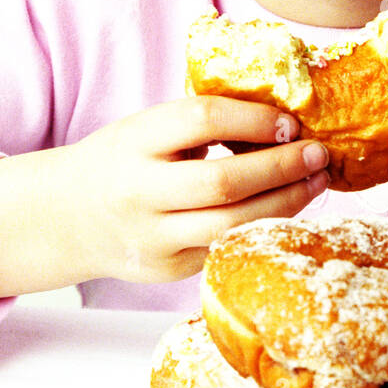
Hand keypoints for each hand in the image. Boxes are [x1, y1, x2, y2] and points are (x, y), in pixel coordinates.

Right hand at [62, 95, 328, 282]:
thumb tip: (282, 120)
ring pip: (232, 225)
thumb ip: (200, 123)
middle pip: (223, 182)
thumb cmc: (124, 161)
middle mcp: (139, 191)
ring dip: (286, 202)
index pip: (202, 120)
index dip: (254, 119)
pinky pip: (228, 247)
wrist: (67, 216)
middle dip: (282, 167)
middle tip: (319, 154)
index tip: (290, 122)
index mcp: (134, 141)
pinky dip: (265, 225)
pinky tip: (289, 208)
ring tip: (316, 182)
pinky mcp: (169, 269)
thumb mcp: (147, 128)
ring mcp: (153, 237)